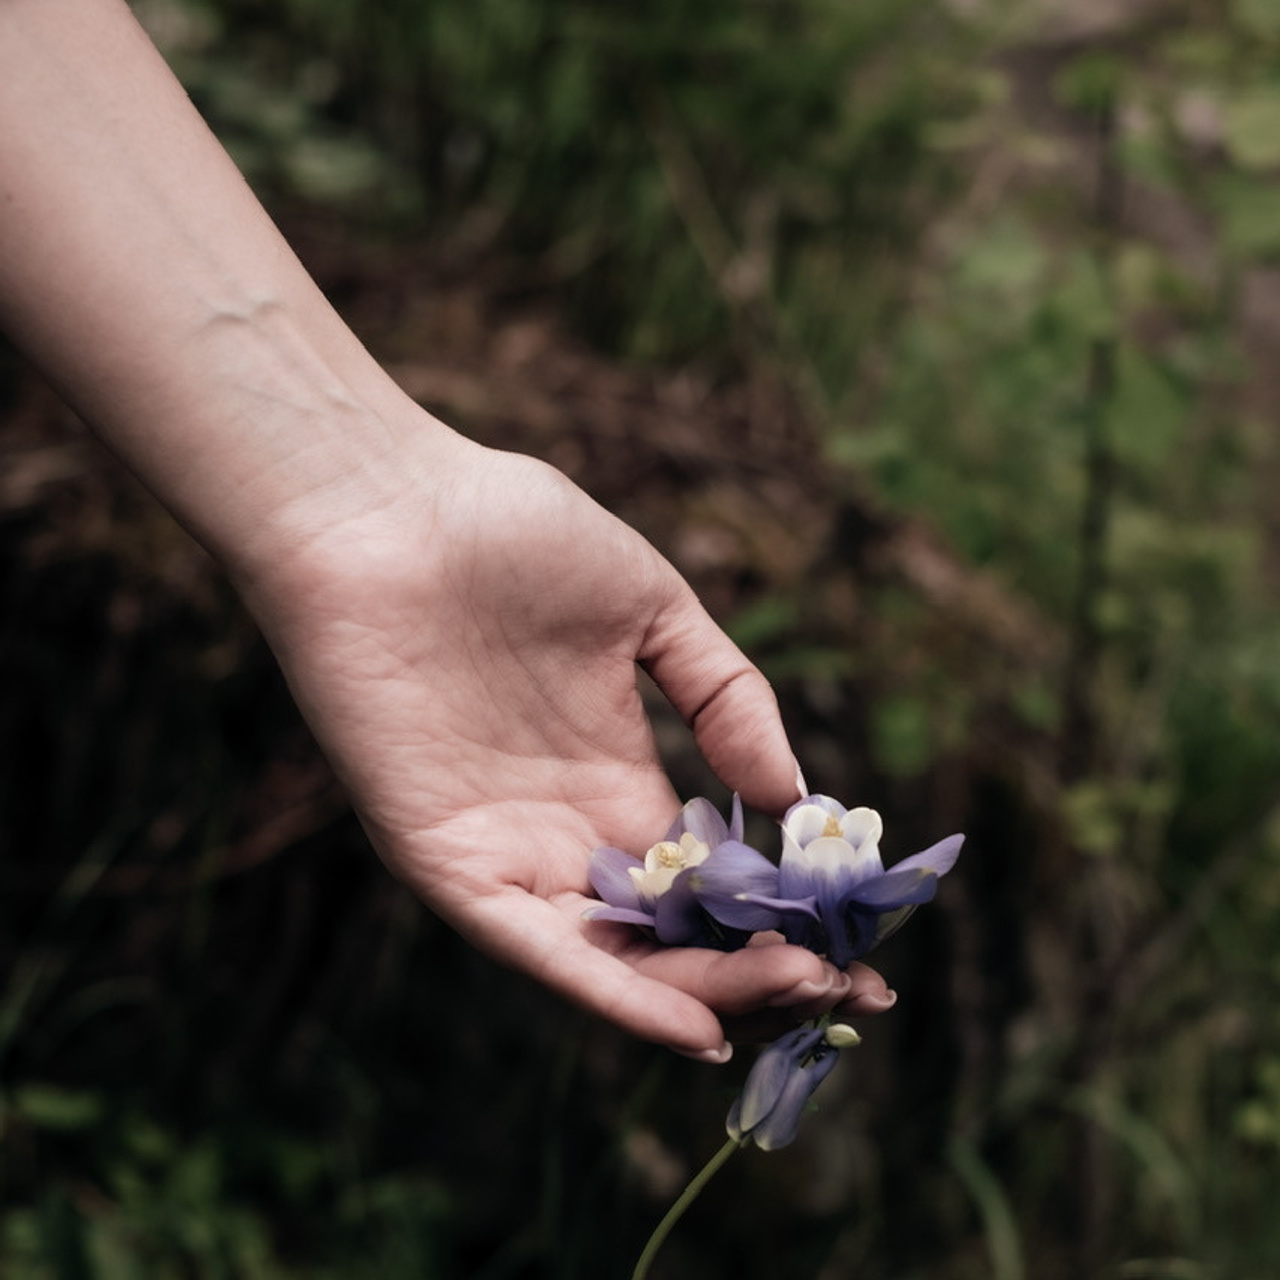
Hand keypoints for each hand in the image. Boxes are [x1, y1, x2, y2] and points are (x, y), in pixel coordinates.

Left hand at [237, 429, 893, 1059]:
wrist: (386, 506)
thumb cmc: (512, 533)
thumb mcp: (652, 608)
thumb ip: (726, 697)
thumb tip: (795, 796)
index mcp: (613, 771)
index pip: (704, 874)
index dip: (778, 915)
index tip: (856, 951)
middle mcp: (564, 824)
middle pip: (670, 930)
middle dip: (757, 971)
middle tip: (846, 997)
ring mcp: (507, 846)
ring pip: (614, 954)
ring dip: (703, 991)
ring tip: (793, 1003)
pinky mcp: (446, 858)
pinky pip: (535, 945)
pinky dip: (611, 990)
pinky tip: (691, 1021)